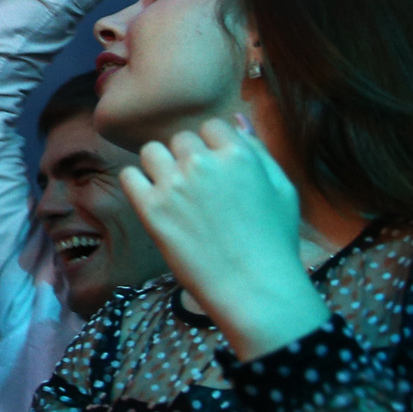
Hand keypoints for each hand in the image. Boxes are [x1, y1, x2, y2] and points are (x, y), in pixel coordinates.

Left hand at [116, 118, 325, 359]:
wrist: (254, 289)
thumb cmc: (274, 243)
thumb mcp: (283, 190)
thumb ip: (259, 151)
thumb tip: (238, 122)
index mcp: (238, 154)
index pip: (210, 127)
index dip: (212, 148)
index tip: (216, 172)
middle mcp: (203, 164)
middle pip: (180, 139)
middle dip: (186, 159)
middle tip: (197, 191)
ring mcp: (175, 185)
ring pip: (151, 151)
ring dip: (159, 168)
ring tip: (174, 195)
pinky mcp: (152, 208)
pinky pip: (129, 176)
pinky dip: (138, 185)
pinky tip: (153, 203)